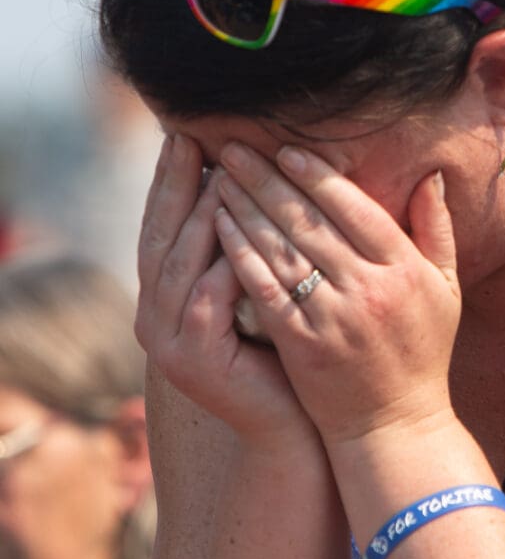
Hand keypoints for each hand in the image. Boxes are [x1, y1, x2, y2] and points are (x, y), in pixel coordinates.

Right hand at [135, 134, 314, 450]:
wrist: (294, 424)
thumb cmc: (287, 348)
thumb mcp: (263, 287)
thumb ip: (251, 243)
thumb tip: (256, 176)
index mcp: (170, 295)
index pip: (166, 224)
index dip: (173, 180)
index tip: (188, 133)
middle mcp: (156, 316)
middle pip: (162, 236)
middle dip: (176, 185)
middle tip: (189, 137)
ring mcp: (170, 343)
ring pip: (181, 263)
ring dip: (200, 216)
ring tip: (221, 171)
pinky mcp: (195, 363)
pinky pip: (208, 300)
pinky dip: (223, 263)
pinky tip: (243, 230)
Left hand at [214, 142, 461, 447]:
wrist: (395, 426)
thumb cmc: (422, 352)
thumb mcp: (445, 288)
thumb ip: (436, 229)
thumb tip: (430, 176)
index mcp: (404, 269)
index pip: (356, 209)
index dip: (317, 177)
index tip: (285, 149)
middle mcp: (369, 289)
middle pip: (309, 223)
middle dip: (267, 180)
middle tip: (234, 148)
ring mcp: (333, 318)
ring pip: (281, 251)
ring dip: (245, 209)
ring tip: (220, 178)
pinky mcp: (302, 345)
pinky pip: (264, 290)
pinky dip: (240, 255)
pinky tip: (219, 227)